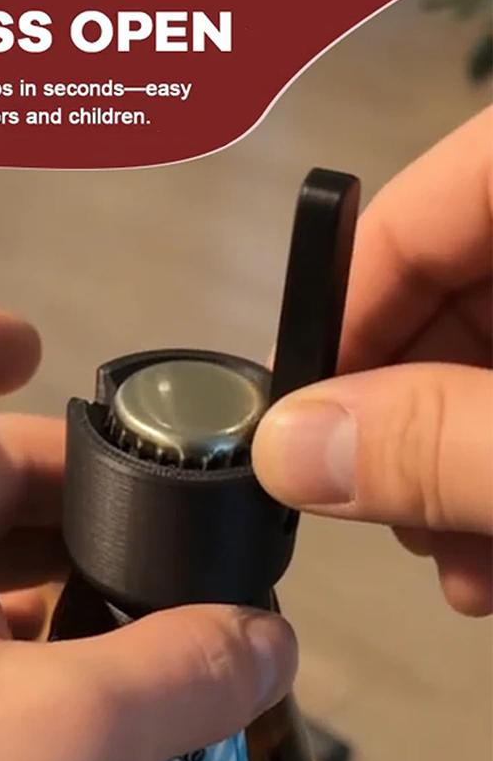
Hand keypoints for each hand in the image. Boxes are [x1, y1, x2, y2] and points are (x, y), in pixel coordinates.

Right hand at [253, 108, 492, 615]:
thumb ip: (439, 445)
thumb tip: (288, 452)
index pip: (428, 208)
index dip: (345, 303)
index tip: (301, 404)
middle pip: (448, 293)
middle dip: (396, 414)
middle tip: (368, 502)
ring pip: (486, 359)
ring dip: (445, 463)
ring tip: (442, 552)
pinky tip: (487, 550)